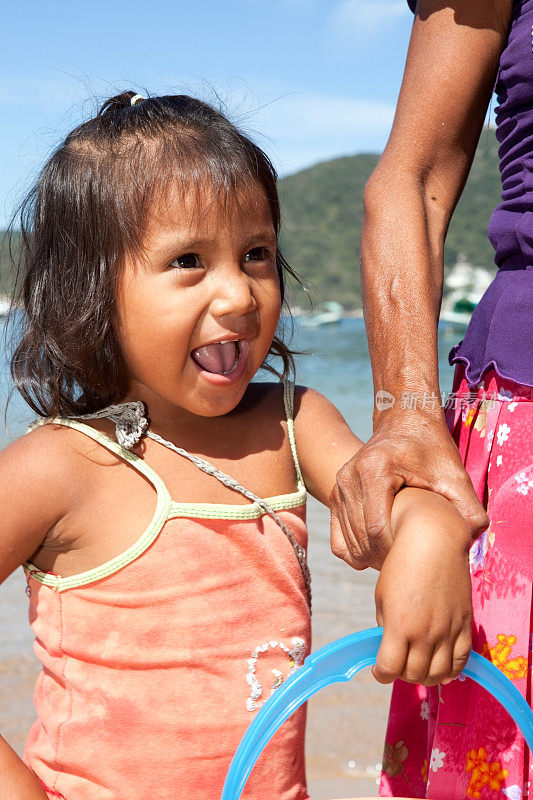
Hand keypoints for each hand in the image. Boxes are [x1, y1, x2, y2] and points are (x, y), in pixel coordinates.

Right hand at [330, 406, 488, 570]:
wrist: (405, 420)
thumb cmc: (431, 447)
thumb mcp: (454, 475)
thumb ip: (468, 508)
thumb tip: (472, 539)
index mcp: (374, 470)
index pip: (377, 529)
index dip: (396, 553)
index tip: (418, 559)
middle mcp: (349, 477)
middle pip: (362, 539)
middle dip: (386, 559)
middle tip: (413, 564)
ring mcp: (339, 486)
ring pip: (349, 543)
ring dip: (373, 559)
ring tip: (400, 558)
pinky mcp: (336, 494)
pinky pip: (339, 539)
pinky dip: (358, 553)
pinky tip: (381, 553)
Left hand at [372, 490, 472, 685]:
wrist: (432, 542)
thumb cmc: (400, 565)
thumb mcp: (382, 596)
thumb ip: (386, 626)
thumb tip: (391, 647)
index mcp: (400, 626)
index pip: (389, 669)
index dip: (381, 673)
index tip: (380, 669)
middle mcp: (426, 634)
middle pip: (414, 675)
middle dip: (401, 674)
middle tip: (398, 663)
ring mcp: (448, 631)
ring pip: (439, 675)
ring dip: (424, 676)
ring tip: (417, 665)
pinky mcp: (465, 626)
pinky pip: (461, 662)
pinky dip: (448, 670)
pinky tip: (439, 664)